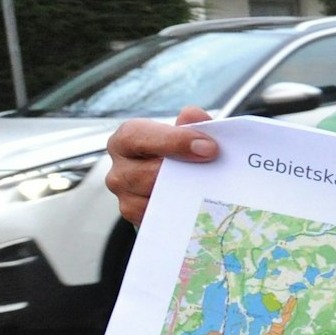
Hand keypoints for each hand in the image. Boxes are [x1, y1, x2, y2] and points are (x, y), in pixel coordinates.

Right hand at [104, 106, 216, 224]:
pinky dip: (181, 212)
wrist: (173, 178)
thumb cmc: (177, 150)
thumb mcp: (184, 132)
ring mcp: (124, 195)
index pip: (139, 136)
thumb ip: (191, 123)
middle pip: (145, 174)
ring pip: (152, 198)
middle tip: (215, 171)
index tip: (209, 148)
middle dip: (183, 173)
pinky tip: (202, 206)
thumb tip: (193, 116)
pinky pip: (158, 218)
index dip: (174, 141)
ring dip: (184, 195)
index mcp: (127, 139)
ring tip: (210, 188)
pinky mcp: (136, 216)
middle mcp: (120, 168)